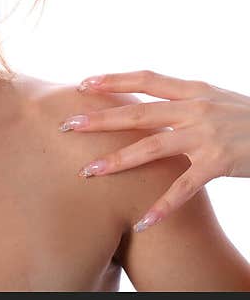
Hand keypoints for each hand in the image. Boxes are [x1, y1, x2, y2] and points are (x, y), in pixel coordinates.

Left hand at [61, 70, 249, 231]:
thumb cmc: (248, 118)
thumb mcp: (216, 99)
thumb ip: (182, 101)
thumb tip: (146, 102)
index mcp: (194, 90)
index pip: (146, 79)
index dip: (114, 79)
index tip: (83, 83)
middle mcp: (196, 108)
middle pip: (138, 113)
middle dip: (100, 120)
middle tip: (68, 126)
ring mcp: (207, 136)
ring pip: (152, 148)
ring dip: (118, 161)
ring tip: (89, 172)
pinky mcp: (219, 163)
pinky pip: (184, 187)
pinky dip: (163, 205)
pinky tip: (143, 220)